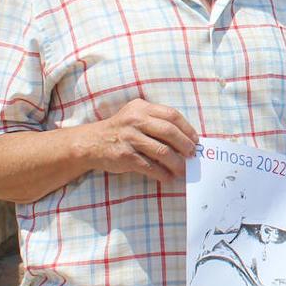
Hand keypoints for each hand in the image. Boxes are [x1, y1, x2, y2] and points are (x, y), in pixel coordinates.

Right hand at [82, 98, 197, 182]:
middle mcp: (135, 120)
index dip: (187, 129)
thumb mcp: (136, 116)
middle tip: (192, 155)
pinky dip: (162, 173)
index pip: (172, 115)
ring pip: (162, 151)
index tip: (195, 140)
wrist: (90, 143)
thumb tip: (187, 139)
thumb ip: (157, 122)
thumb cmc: (121, 130)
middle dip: (185, 145)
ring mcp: (129, 138)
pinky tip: (168, 177)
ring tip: (183, 170)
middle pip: (169, 132)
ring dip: (177, 163)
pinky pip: (150, 166)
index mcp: (142, 108)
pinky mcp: (124, 156)